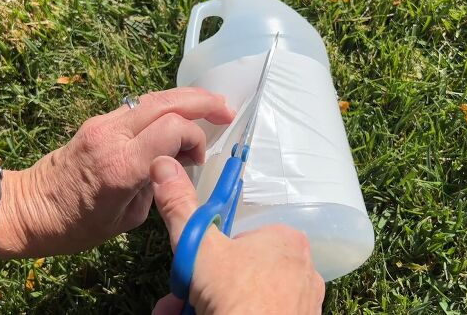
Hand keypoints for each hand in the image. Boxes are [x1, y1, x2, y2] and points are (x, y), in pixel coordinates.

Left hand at [0, 87, 234, 258]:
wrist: (26, 209)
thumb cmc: (74, 225)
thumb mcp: (126, 219)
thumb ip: (155, 185)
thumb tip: (173, 163)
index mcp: (121, 165)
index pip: (172, 129)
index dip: (195, 138)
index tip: (197, 159)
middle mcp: (112, 135)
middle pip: (166, 102)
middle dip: (202, 102)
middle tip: (226, 109)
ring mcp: (103, 123)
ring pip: (153, 97)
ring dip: (185, 99)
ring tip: (210, 106)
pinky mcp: (97, 122)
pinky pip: (138, 106)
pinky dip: (164, 107)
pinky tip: (178, 117)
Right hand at [149, 156, 324, 314]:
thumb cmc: (235, 294)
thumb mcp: (199, 246)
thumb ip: (181, 207)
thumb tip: (163, 166)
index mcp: (286, 240)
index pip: (241, 240)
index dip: (210, 257)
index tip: (190, 273)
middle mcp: (303, 269)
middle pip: (240, 273)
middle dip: (202, 288)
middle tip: (177, 301)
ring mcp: (303, 304)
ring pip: (248, 298)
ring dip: (209, 306)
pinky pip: (262, 314)